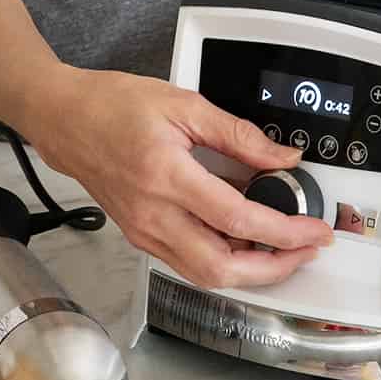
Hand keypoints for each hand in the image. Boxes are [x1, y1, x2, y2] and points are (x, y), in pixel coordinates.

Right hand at [30, 65, 333, 289]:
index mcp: (166, 176)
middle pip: (222, 268)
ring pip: (205, 274)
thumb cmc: (114, 105)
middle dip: (274, 268)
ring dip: (250, 271)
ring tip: (281, 248)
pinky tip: (242, 242)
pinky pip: (187, 263)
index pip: (238, 220)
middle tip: (305, 250)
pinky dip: (222, 260)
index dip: (285, 232)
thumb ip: (238, 134)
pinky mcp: (139, 235)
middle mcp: (153, 213)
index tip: (314, 229)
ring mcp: (144, 230)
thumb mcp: (184, 104)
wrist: (66, 120)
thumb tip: (282, 156)